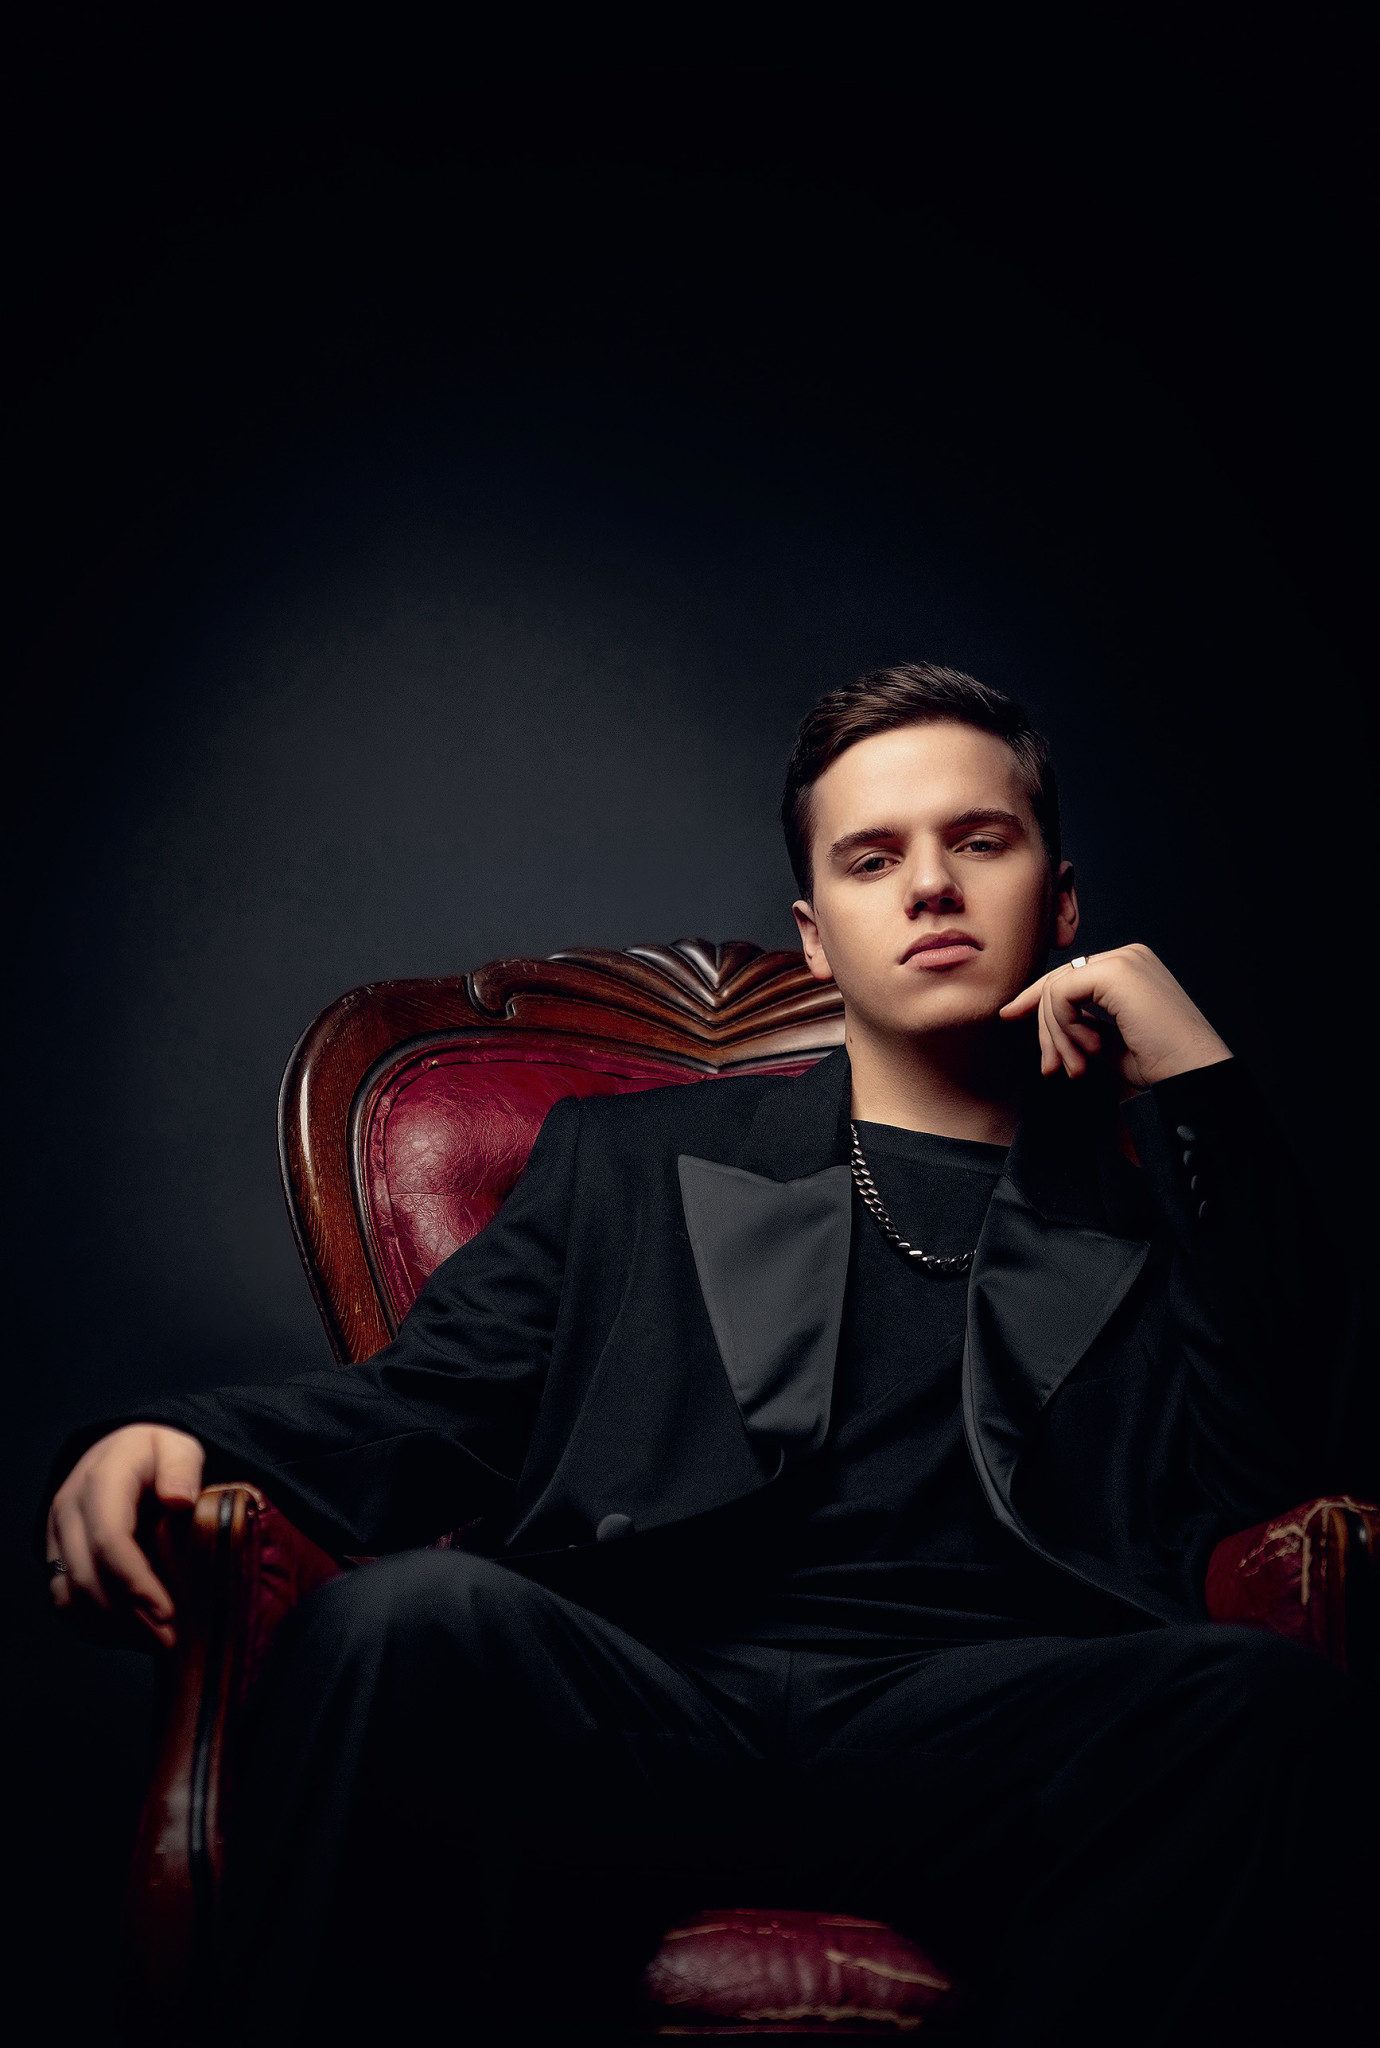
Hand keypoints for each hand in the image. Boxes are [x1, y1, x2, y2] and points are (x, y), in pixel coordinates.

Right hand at [46, 1424, 204, 1648]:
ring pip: (69, 1596)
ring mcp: (57, 1536)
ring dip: (109, 1628)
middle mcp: (69, 1510)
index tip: (167, 1613)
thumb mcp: (177, 1446)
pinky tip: (128, 1636)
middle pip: (86, 1577)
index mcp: (102, 1480)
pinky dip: (92, 1626)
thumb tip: (180, 1498)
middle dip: (127, 1617)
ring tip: (154, 1643)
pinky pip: (63, 1601)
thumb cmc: (154, 1455)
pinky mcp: (56, 1557)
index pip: (110, 1540)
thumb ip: (182, 1467)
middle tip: (168, 1640)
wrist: (118, 1452)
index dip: (135, 1582)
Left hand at [1000, 944, 1230, 1091]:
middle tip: (1052, 1069)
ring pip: (1056, 990)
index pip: (1069, 977)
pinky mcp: (1117, 972)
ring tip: (1077, 1067)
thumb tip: (1046, 1024)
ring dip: (1057, 1037)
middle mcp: (1128, 955)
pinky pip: (1061, 995)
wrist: (1192, 1077)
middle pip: (1058, 982)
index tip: (1011, 1017)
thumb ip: (1083, 1024)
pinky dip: (1064, 1028)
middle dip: (1046, 1029)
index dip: (1038, 1000)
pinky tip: (1090, 1050)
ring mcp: (1124, 960)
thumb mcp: (1111, 1041)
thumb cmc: (1161, 1065)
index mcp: (1130, 967)